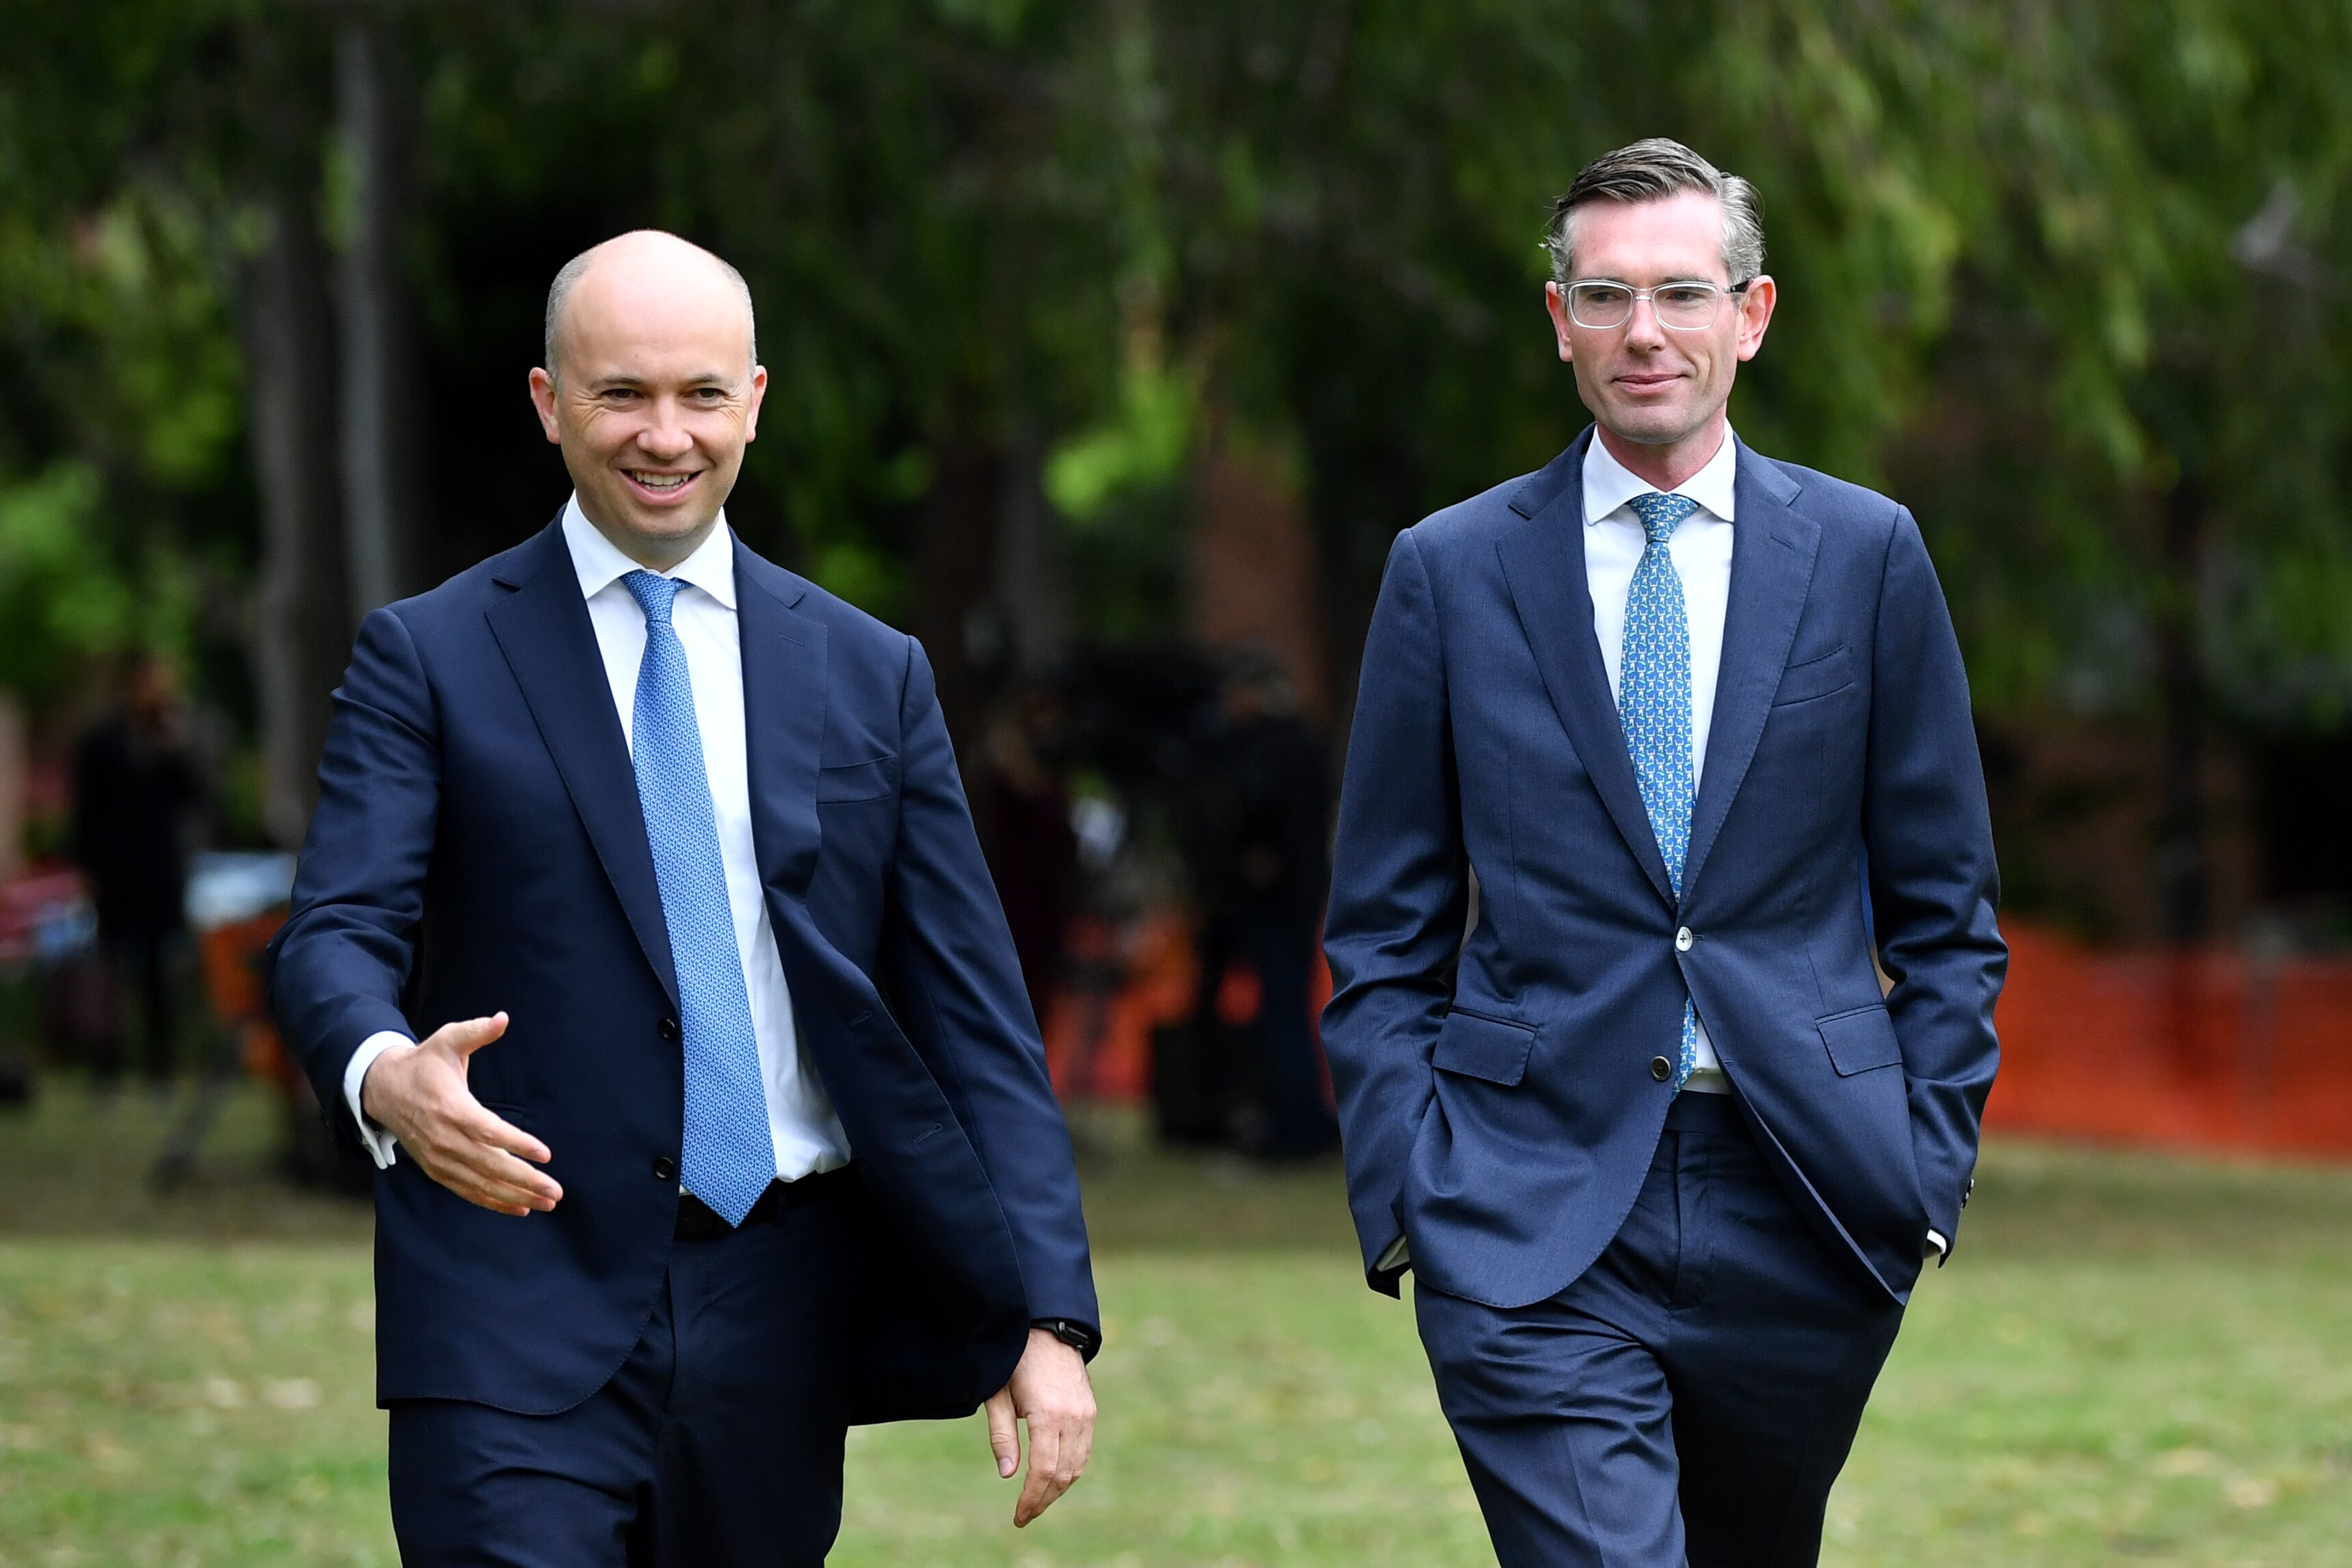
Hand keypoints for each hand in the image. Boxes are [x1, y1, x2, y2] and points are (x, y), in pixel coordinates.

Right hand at [358, 1012, 561, 1216]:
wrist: (383, 1089)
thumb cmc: (424, 1064)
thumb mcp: (447, 1040)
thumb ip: (476, 1032)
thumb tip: (502, 1018)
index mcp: (451, 1108)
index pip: (489, 1131)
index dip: (517, 1144)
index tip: (545, 1154)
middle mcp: (444, 1139)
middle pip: (489, 1165)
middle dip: (525, 1180)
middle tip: (556, 1191)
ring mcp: (439, 1158)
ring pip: (481, 1183)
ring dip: (515, 1196)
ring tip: (547, 1202)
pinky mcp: (436, 1170)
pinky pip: (467, 1191)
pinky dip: (492, 1202)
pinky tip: (519, 1207)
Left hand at [984, 1327, 1095, 1526]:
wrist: (1049, 1328)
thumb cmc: (1015, 1359)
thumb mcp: (998, 1394)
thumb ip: (1002, 1434)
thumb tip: (1008, 1476)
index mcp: (1048, 1414)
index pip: (1044, 1470)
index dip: (1032, 1498)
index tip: (1019, 1516)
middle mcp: (1073, 1417)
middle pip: (1063, 1474)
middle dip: (1043, 1500)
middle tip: (1024, 1515)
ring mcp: (1086, 1414)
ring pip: (1077, 1466)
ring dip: (1058, 1489)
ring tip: (1037, 1501)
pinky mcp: (1090, 1411)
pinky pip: (1084, 1451)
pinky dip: (1070, 1470)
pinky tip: (1052, 1478)